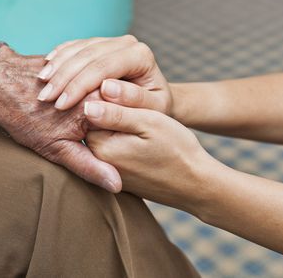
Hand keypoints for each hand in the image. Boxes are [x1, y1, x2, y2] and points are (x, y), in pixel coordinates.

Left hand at [0, 45, 121, 192]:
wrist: (0, 83)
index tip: (111, 145)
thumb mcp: (56, 149)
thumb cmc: (24, 117)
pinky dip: (88, 86)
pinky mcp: (80, 60)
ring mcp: (88, 70)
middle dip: (113, 119)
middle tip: (84, 128)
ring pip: (108, 91)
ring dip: (100, 102)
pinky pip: (94, 77)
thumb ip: (89, 166)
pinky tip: (73, 96)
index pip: (128, 125)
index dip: (121, 137)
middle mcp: (97, 84)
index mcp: (98, 108)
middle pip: (120, 106)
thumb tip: (116, 184)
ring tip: (72, 112)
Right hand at [36, 36, 171, 113]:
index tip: (60, 105)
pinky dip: (58, 58)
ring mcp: (111, 42)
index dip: (80, 86)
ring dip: (57, 67)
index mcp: (140, 56)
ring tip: (40, 85)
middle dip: (64, 77)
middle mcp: (126, 43)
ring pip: (78, 49)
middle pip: (88, 56)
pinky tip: (44, 70)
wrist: (150, 103)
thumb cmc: (150, 113)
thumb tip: (107, 89)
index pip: (103, 67)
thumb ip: (130, 103)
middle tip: (45, 98)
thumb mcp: (148, 113)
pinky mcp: (97, 44)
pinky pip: (73, 46)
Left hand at [83, 100, 215, 211]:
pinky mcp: (115, 172)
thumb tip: (87, 105)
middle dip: (111, 110)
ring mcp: (105, 169)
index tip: (132, 99)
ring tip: (144, 125)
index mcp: (101, 146)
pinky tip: (142, 139)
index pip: (88, 110)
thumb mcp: (149, 123)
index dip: (108, 96)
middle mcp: (96, 161)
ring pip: (103, 134)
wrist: (195, 185)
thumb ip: (115, 113)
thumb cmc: (176, 150)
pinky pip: (112, 147)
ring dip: (118, 124)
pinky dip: (123, 138)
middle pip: (93, 123)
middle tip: (141, 111)